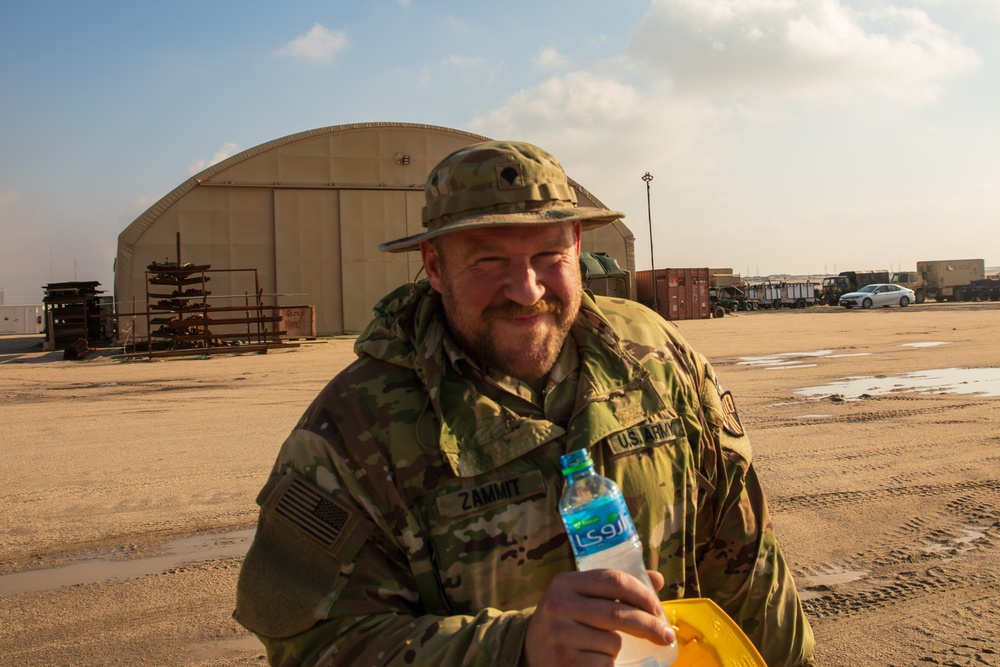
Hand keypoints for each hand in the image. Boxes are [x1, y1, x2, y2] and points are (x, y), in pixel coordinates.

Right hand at [522, 569, 675, 666]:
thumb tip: (657, 579)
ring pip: (613, 641)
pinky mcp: (565, 662)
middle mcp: (559, 605)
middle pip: (618, 612)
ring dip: (617, 648)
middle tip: (666, 635)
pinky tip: (593, 661)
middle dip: (649, 625)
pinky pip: (605, 663)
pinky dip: (607, 664)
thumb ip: (615, 587)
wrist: (529, 652)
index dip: (642, 594)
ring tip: (600, 647)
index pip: (613, 580)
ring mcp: (560, 635)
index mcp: (565, 582)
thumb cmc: (565, 621)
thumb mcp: (581, 596)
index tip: (658, 609)